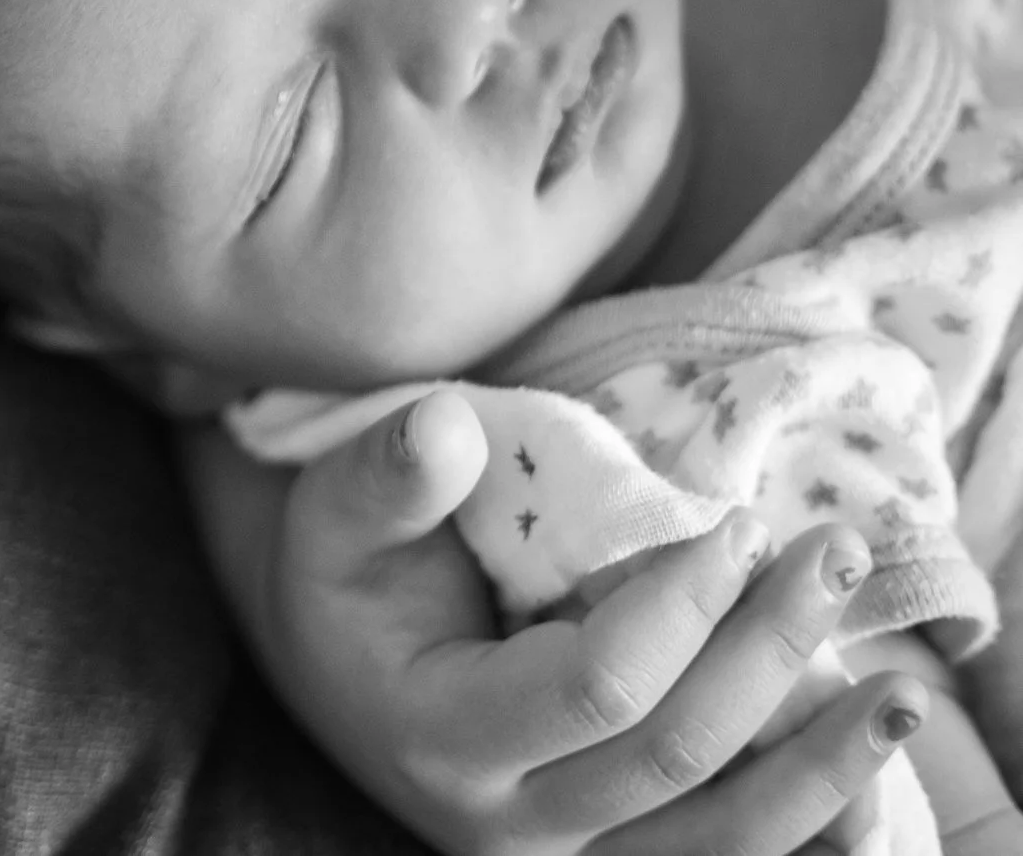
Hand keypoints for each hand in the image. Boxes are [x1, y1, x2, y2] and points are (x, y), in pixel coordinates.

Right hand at [188, 390, 929, 854]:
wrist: (334, 667)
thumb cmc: (345, 574)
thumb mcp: (338, 511)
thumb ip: (387, 472)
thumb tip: (444, 423)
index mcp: (438, 734)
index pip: (593, 690)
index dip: (680, 611)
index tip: (732, 525)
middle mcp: (504, 822)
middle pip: (674, 758)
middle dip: (768, 654)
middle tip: (829, 554)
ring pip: (720, 842)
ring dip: (821, 768)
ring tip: (904, 693)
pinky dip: (807, 829)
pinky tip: (867, 778)